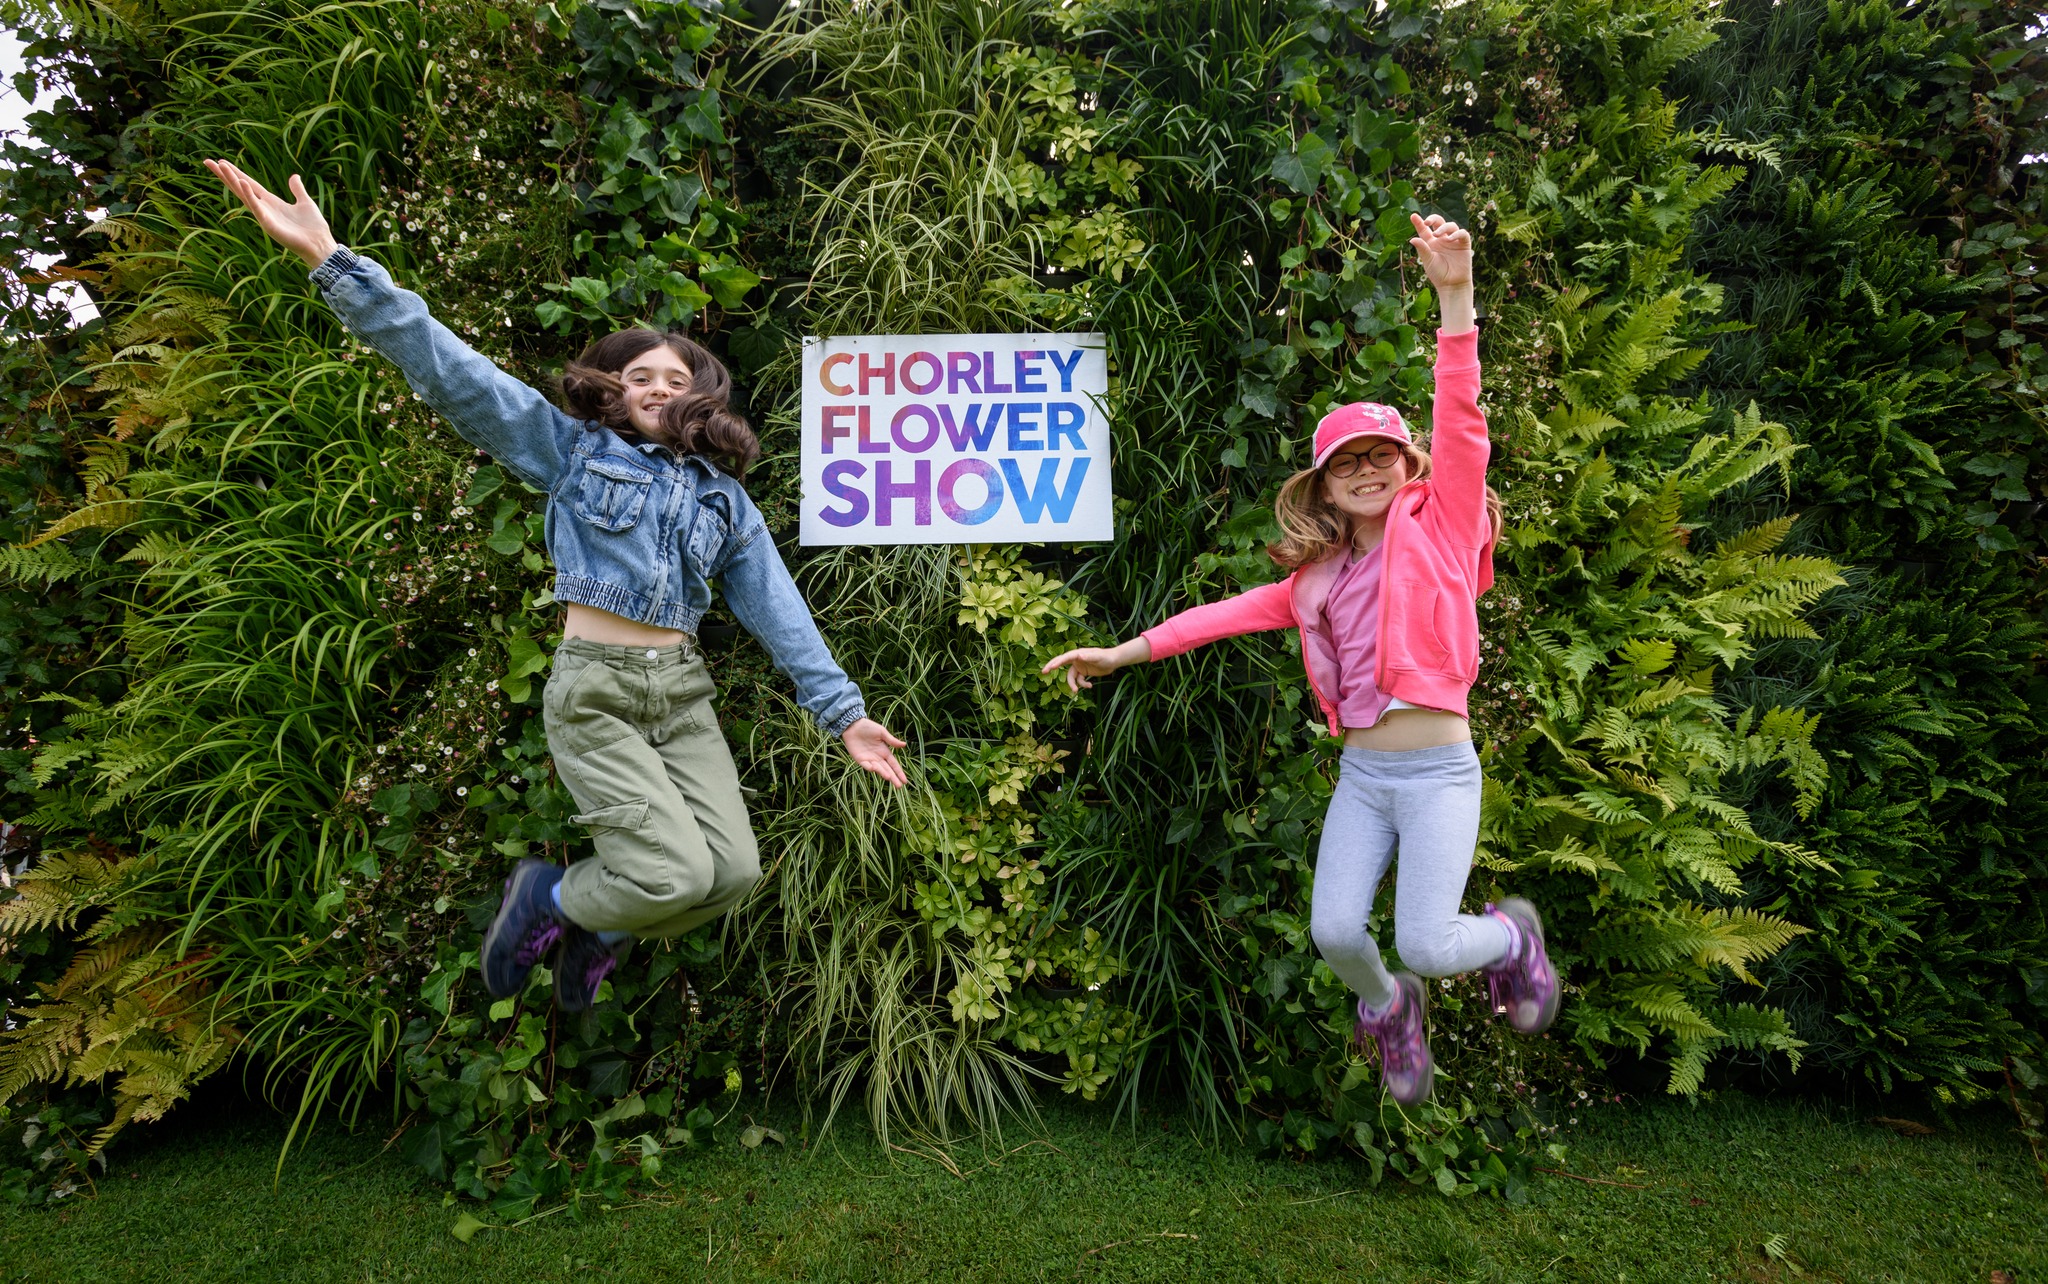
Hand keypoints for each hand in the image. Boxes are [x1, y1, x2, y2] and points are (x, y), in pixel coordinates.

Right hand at [205, 159, 339, 268]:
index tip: (221, 162)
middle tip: (207, 162)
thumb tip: (294, 176)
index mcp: (271, 202)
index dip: (236, 173)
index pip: (249, 183)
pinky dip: (249, 195)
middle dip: (225, 175)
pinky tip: (242, 183)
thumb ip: (298, 189)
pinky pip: (256, 208)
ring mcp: (264, 216)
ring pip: (244, 195)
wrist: (321, 245)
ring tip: (220, 166)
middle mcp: (264, 208)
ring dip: (232, 180)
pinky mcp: (269, 225)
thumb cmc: (313, 227)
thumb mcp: (305, 202)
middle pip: (240, 187)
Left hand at [841, 717, 908, 788]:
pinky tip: (874, 768)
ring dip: (883, 773)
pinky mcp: (860, 759)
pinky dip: (869, 767)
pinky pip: (866, 765)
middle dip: (893, 778)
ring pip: (878, 769)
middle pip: (887, 770)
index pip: (894, 764)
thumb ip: (892, 741)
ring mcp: (869, 759)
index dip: (899, 772)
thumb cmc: (868, 727)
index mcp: (885, 752)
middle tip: (899, 786)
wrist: (853, 725)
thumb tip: (904, 744)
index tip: (905, 781)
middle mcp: (878, 758)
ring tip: (889, 778)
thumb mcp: (882, 732)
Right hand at [1040, 638, 1149, 694]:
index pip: (1064, 657)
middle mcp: (1076, 659)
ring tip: (1077, 690)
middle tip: (1043, 672)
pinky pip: (1078, 680)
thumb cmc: (1106, 657)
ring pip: (1071, 677)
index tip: (1049, 668)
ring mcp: (1079, 666)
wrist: (1114, 661)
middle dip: (1053, 667)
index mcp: (1078, 654)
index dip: (1056, 662)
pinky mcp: (1083, 672)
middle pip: (1061, 663)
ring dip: (1073, 684)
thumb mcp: (1098, 656)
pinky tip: (1090, 686)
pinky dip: (1083, 684)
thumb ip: (1089, 656)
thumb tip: (1079, 655)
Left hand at [1409, 212, 1472, 292]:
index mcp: (1431, 243)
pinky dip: (1457, 233)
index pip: (1424, 230)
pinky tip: (1450, 238)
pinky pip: (1462, 233)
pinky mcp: (1464, 244)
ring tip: (1438, 235)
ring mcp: (1453, 241)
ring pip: (1450, 226)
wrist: (1452, 285)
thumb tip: (1412, 239)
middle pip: (1438, 222)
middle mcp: (1442, 240)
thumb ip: (1422, 249)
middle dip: (1433, 218)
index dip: (1419, 222)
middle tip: (1427, 222)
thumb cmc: (1438, 274)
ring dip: (1444, 227)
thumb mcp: (1428, 261)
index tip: (1413, 216)